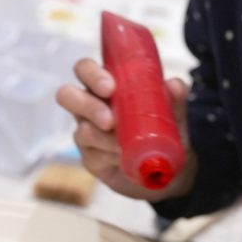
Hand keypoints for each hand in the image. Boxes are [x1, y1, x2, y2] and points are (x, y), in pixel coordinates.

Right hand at [55, 57, 194, 200]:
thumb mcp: (174, 115)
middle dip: (86, 105)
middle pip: (66, 95)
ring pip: (81, 129)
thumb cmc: (165, 131)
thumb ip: (175, 98)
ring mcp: (87, 132)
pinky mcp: (90, 158)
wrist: (169, 171)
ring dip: (103, 138)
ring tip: (123, 146)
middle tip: (109, 120)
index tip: (110, 87)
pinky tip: (122, 159)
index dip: (91, 74)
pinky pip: (91, 155)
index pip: (85, 69)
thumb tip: (174, 85)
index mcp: (106, 85)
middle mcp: (91, 105)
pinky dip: (109, 156)